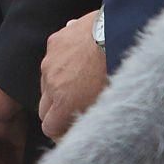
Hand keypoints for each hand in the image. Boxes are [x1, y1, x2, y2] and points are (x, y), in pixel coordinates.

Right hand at [37, 12, 107, 140]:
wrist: (119, 32)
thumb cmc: (118, 69)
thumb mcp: (105, 104)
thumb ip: (87, 116)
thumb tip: (80, 122)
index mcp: (64, 103)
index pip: (48, 126)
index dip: (59, 131)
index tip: (70, 129)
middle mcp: (51, 83)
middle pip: (44, 107)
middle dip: (56, 111)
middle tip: (74, 107)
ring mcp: (50, 61)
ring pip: (46, 81)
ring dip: (57, 85)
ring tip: (79, 79)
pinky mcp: (55, 41)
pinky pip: (53, 57)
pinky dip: (61, 61)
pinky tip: (79, 57)